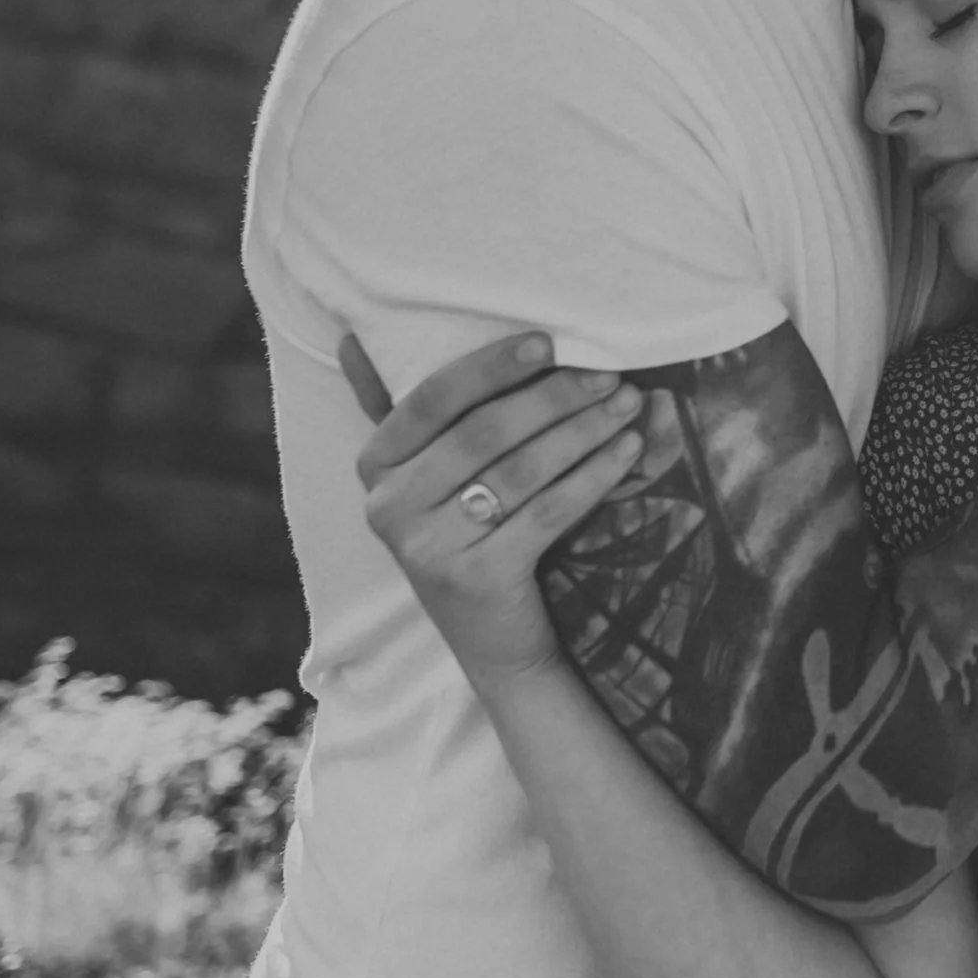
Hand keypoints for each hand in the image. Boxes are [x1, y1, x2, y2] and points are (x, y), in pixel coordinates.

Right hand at [337, 330, 644, 688]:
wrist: (495, 643)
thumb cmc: (470, 534)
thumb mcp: (430, 476)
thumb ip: (409, 410)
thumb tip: (349, 334)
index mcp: (375, 464)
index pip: (433, 397)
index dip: (491, 366)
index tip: (549, 342)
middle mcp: (388, 506)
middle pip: (483, 432)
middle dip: (553, 396)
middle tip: (609, 375)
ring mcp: (427, 547)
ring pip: (519, 469)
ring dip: (583, 430)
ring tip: (628, 404)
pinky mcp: (474, 579)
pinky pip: (545, 512)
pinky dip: (592, 476)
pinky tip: (628, 451)